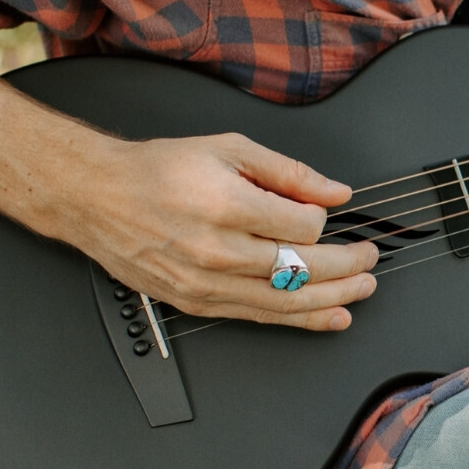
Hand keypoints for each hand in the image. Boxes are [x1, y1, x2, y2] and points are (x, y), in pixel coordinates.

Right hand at [62, 130, 379, 330]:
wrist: (99, 197)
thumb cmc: (158, 170)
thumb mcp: (228, 148)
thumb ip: (287, 172)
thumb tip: (334, 192)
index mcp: (227, 206)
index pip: (304, 228)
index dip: (324, 222)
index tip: (325, 213)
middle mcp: (218, 251)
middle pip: (303, 270)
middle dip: (347, 267)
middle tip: (369, 260)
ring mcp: (206, 284)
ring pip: (286, 302)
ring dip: (334, 299)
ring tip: (361, 291)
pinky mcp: (197, 302)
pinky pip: (259, 317)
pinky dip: (300, 320)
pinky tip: (329, 316)